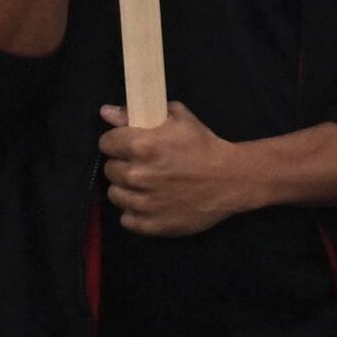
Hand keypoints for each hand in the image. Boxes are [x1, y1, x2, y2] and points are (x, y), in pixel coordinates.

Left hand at [97, 101, 266, 238]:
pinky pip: (126, 218)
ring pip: (115, 194)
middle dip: (124, 164)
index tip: (129, 145)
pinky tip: (152, 202)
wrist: (230, 179)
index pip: (106, 143)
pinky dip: (136, 211)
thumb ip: (137, 114)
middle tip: (144, 164)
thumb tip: (105, 112)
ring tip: (147, 185)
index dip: (118, 142)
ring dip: (128, 189)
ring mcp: (142, 203)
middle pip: (110, 169)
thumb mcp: (178, 118)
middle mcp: (136, 175)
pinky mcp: (150, 225)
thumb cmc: (204, 144)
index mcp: (141, 145)